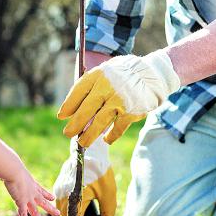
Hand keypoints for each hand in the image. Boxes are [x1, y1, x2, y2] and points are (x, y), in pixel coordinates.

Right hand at [0, 131, 59, 215]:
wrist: (13, 169)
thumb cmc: (11, 165)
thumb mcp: (12, 165)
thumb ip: (8, 164)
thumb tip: (0, 158)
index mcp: (31, 183)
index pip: (41, 190)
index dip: (47, 194)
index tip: (52, 197)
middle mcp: (32, 191)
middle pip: (43, 202)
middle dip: (50, 209)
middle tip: (58, 213)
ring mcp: (28, 198)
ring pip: (36, 212)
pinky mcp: (22, 202)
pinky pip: (23, 214)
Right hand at [53, 137, 116, 215]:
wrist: (90, 151)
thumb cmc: (101, 172)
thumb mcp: (108, 194)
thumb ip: (108, 213)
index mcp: (77, 198)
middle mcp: (65, 195)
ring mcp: (60, 189)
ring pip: (61, 210)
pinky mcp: (59, 184)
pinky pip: (60, 201)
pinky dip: (67, 207)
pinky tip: (79, 205)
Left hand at [58, 51, 179, 146]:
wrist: (153, 74)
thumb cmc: (123, 75)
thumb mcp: (106, 73)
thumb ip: (92, 87)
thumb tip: (74, 111)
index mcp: (99, 74)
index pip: (78, 91)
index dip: (68, 105)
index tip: (62, 116)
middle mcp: (107, 86)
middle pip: (86, 109)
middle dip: (75, 124)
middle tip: (68, 134)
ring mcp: (120, 99)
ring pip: (99, 122)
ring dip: (89, 135)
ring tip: (83, 142)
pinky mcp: (132, 111)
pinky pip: (117, 128)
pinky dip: (111, 136)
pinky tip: (106, 139)